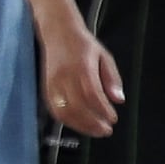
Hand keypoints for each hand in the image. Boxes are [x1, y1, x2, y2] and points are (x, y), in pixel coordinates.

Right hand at [41, 20, 122, 137]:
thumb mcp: (104, 56)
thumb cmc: (83, 45)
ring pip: (63, 111)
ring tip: (94, 131)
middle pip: (77, 106)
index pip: (91, 93)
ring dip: (80, 125)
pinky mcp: (46, 88)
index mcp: (81, 66)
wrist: (57, 32)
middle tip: (106, 130)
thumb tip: (118, 99)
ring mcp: (53, 83)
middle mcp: (64, 76)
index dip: (102, 110)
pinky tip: (79, 124)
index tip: (113, 119)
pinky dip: (67, 121)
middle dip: (93, 122)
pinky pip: (54, 109)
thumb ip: (112, 78)